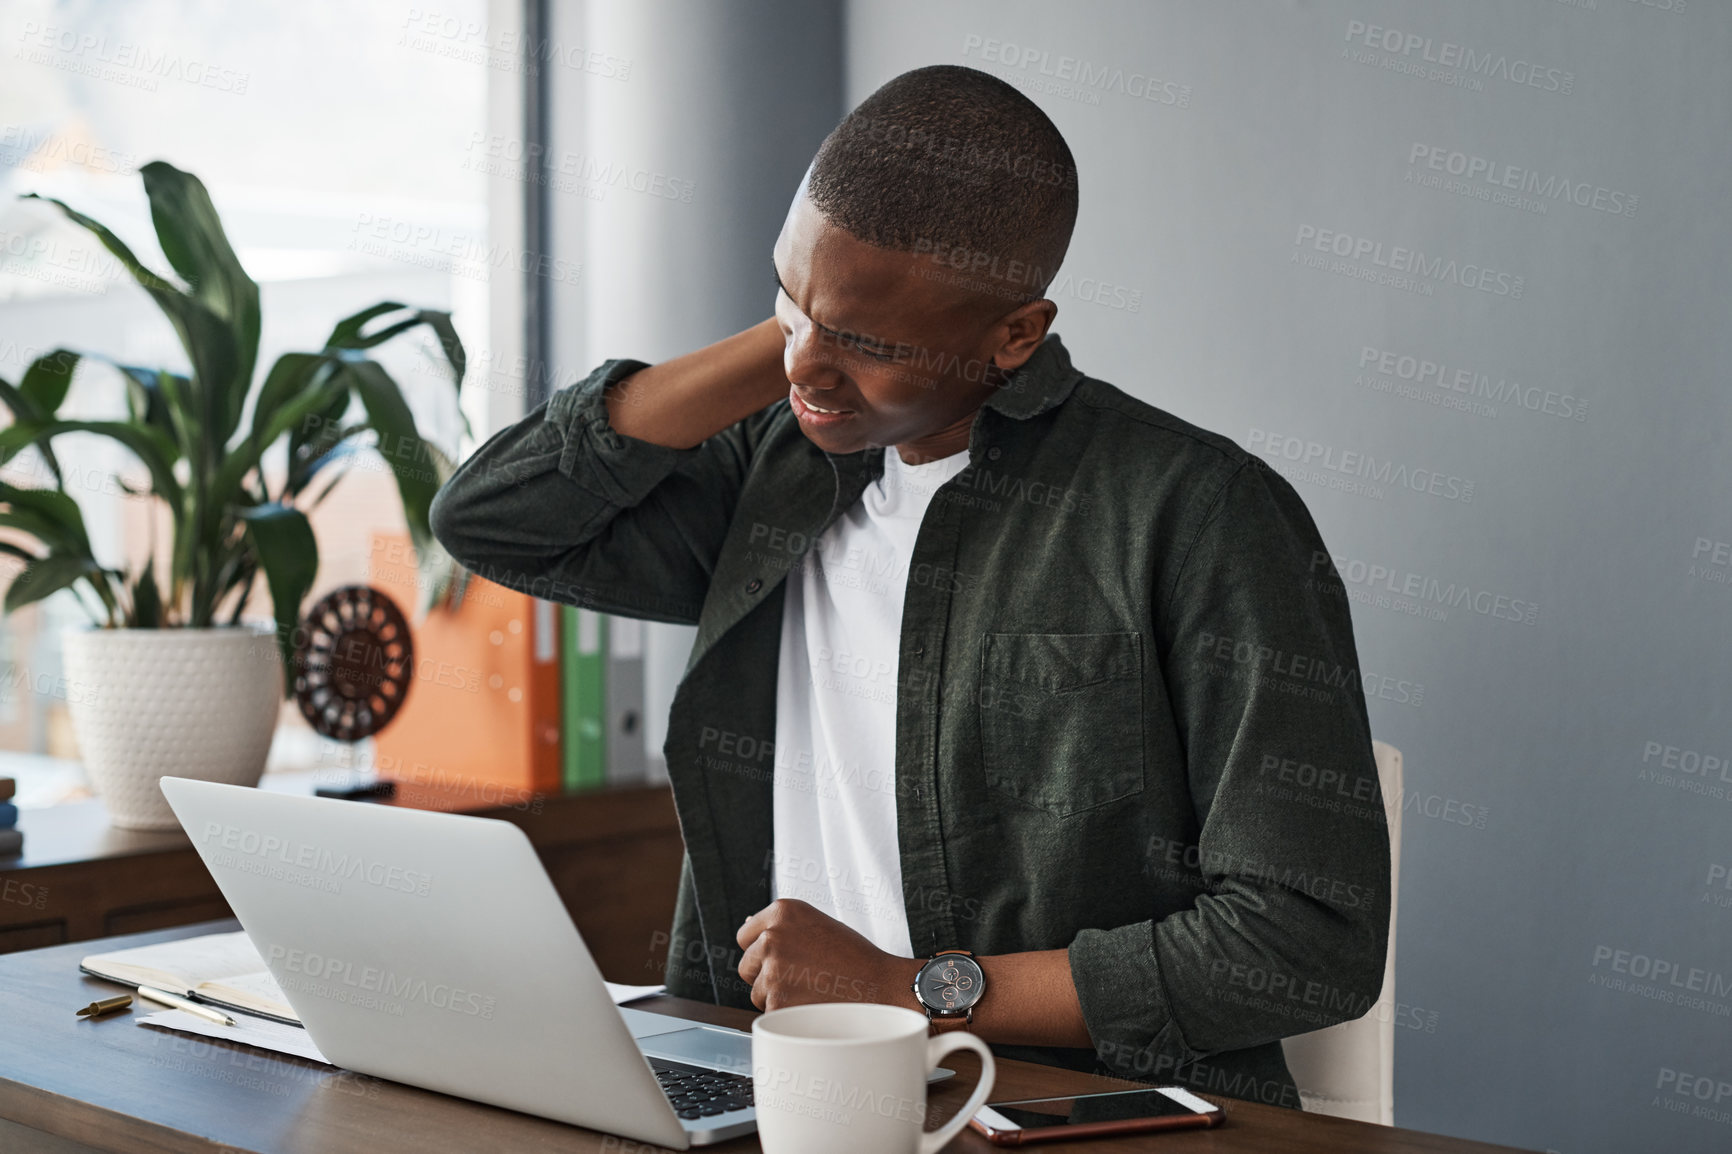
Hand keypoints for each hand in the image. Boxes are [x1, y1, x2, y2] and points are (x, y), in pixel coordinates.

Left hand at [735, 898, 917, 1011]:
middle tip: (802, 977)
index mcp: (783, 911)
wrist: (881, 987)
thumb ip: (781, 925)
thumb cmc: (855, 958)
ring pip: (757, 992)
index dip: (762, 950)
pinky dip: (787, 1014)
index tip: (783, 958)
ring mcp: (773, 970)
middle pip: (746, 966)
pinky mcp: (777, 1002)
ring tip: (812, 990)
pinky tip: (813, 1005)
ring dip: (777, 996)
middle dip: (766, 975)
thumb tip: (747, 924)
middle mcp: (773, 937)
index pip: (745, 935)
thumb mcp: (817, 924)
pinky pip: (770, 1013)